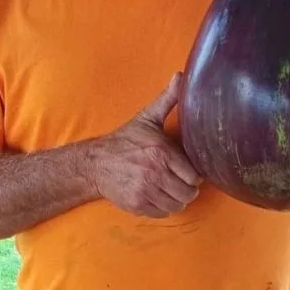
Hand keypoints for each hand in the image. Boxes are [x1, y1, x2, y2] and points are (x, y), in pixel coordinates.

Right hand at [86, 72, 202, 217]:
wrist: (95, 162)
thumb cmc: (125, 139)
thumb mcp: (147, 118)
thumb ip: (168, 99)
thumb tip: (180, 75)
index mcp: (162, 152)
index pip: (194, 176)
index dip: (194, 174)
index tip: (188, 170)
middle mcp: (155, 173)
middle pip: (188, 193)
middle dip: (187, 188)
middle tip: (180, 181)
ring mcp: (145, 191)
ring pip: (177, 205)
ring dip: (177, 199)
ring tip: (170, 188)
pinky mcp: (137, 205)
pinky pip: (163, 213)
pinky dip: (163, 207)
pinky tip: (158, 195)